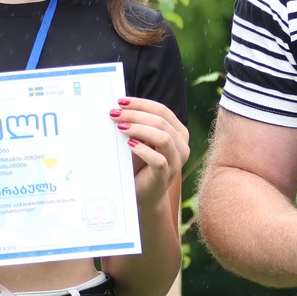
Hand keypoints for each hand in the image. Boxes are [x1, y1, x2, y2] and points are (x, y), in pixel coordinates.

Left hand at [113, 96, 189, 210]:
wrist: (144, 194)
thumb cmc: (140, 165)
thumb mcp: (140, 141)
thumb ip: (137, 125)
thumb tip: (119, 107)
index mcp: (178, 132)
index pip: (162, 111)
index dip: (141, 104)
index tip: (121, 101)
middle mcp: (181, 145)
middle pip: (161, 121)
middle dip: (136, 114)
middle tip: (115, 113)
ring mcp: (176, 161)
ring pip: (163, 138)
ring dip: (140, 129)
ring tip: (121, 127)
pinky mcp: (167, 175)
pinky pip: (158, 160)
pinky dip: (143, 150)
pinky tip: (129, 145)